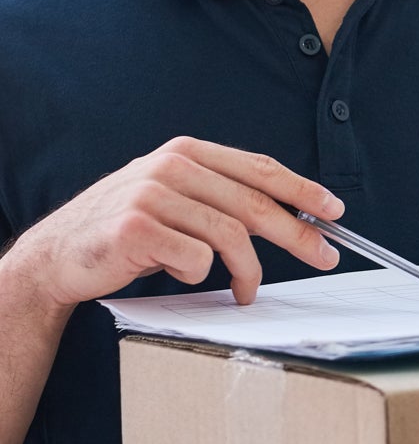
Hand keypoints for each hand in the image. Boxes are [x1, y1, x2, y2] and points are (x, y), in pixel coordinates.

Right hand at [6, 136, 343, 311]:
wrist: (59, 254)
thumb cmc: (128, 229)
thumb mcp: (176, 198)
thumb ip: (222, 199)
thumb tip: (292, 217)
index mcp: (187, 152)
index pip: (259, 168)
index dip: (302, 189)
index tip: (334, 209)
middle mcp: (170, 166)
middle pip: (255, 203)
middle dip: (299, 234)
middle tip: (325, 256)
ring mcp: (152, 195)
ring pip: (231, 237)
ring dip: (248, 272)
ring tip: (246, 291)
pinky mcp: (137, 230)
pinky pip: (195, 260)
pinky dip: (199, 277)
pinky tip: (183, 277)